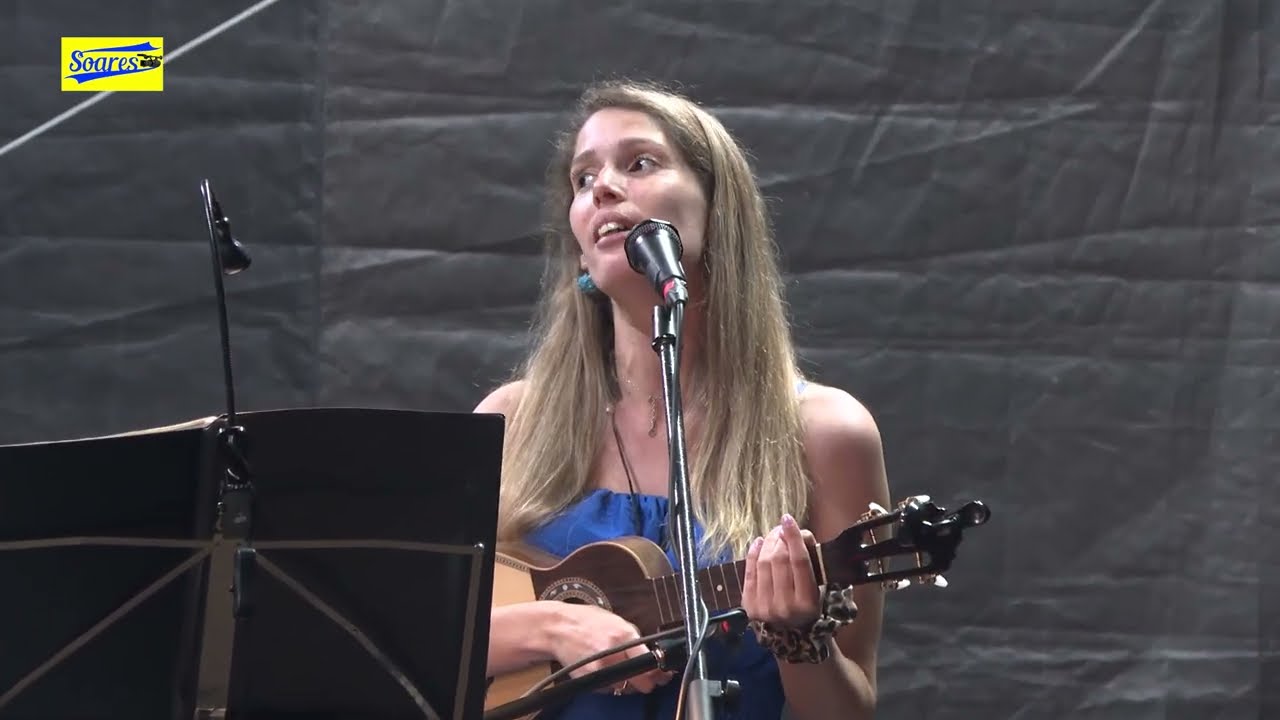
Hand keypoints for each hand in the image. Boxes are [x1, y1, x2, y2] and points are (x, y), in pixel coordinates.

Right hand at [544, 602, 674, 694]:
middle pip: (642, 683)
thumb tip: (654, 655)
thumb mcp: (617, 622)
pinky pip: (610, 688)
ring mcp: (601, 670)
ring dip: (628, 682)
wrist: (558, 628)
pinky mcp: (591, 681)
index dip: (660, 672)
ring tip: (618, 667)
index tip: (663, 674)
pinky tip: (605, 669)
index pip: (651, 664)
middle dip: (647, 681)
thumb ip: (635, 640)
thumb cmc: (587, 622)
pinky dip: (611, 683)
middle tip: (647, 675)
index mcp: (624, 637)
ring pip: (626, 688)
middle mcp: (614, 655)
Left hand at [741, 513, 820, 627]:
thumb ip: (811, 559)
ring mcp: (764, 607)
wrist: (790, 632)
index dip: (793, 537)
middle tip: (781, 529)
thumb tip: (796, 531)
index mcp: (807, 603)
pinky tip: (759, 542)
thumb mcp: (818, 585)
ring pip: (763, 563)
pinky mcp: (749, 605)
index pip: (799, 562)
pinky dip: (753, 553)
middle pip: (779, 560)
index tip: (788, 519)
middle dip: (780, 538)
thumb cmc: (807, 602)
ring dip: (767, 543)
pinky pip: (749, 571)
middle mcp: (784, 607)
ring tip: (773, 535)